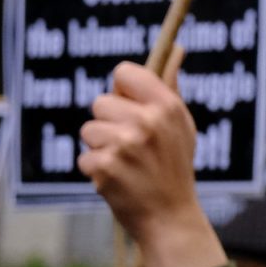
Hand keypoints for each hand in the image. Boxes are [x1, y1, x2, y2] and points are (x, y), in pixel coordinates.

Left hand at [78, 59, 224, 266]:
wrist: (170, 217)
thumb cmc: (174, 167)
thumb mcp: (181, 125)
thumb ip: (170, 88)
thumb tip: (176, 48)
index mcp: (167, 106)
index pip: (125, 73)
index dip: (122, 90)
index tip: (129, 106)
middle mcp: (146, 121)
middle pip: (100, 103)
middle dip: (109, 124)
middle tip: (131, 147)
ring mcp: (124, 145)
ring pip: (88, 131)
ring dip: (100, 148)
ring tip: (125, 165)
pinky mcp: (104, 167)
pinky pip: (84, 158)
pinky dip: (95, 171)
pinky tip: (117, 181)